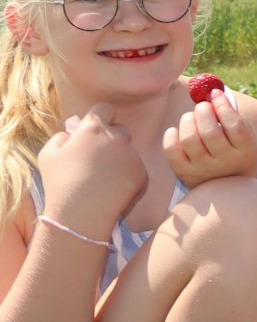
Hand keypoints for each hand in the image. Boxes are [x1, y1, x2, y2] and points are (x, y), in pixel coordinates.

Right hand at [37, 104, 143, 236]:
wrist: (81, 213)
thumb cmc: (60, 182)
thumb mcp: (48, 154)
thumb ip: (62, 136)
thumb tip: (72, 133)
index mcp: (93, 128)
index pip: (104, 108)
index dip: (99, 116)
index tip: (94, 128)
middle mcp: (117, 138)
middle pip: (120, 128)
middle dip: (111, 137)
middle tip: (98, 155)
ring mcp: (132, 156)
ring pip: (128, 149)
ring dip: (119, 156)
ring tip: (103, 175)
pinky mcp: (142, 173)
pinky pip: (136, 167)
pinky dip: (127, 173)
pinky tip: (113, 186)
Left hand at [163, 94, 256, 186]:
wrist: (226, 190)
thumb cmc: (234, 153)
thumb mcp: (243, 139)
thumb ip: (231, 116)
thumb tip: (212, 91)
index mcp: (246, 152)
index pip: (235, 125)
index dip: (223, 105)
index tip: (214, 94)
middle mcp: (225, 163)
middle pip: (209, 132)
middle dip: (203, 111)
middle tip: (202, 106)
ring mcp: (204, 170)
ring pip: (189, 139)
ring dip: (187, 120)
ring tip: (191, 118)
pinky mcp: (185, 173)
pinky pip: (171, 150)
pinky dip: (171, 135)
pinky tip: (177, 131)